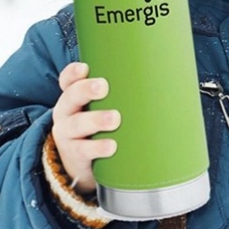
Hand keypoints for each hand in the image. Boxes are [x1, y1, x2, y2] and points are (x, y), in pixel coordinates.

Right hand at [52, 62, 120, 193]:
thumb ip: (119, 90)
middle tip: (103, 87)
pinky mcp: (76, 154)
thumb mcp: (100, 103)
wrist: (79, 160)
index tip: (85, 68)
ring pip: (78, 124)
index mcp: (74, 95)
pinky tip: (112, 146)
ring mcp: (68, 133)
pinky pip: (84, 150)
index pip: (68, 80)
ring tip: (114, 119)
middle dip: (86, 90)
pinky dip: (97, 148)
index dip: (73, 73)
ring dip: (96, 120)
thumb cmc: (98, 121)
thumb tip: (161, 72)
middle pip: (71, 96)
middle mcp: (68, 111)